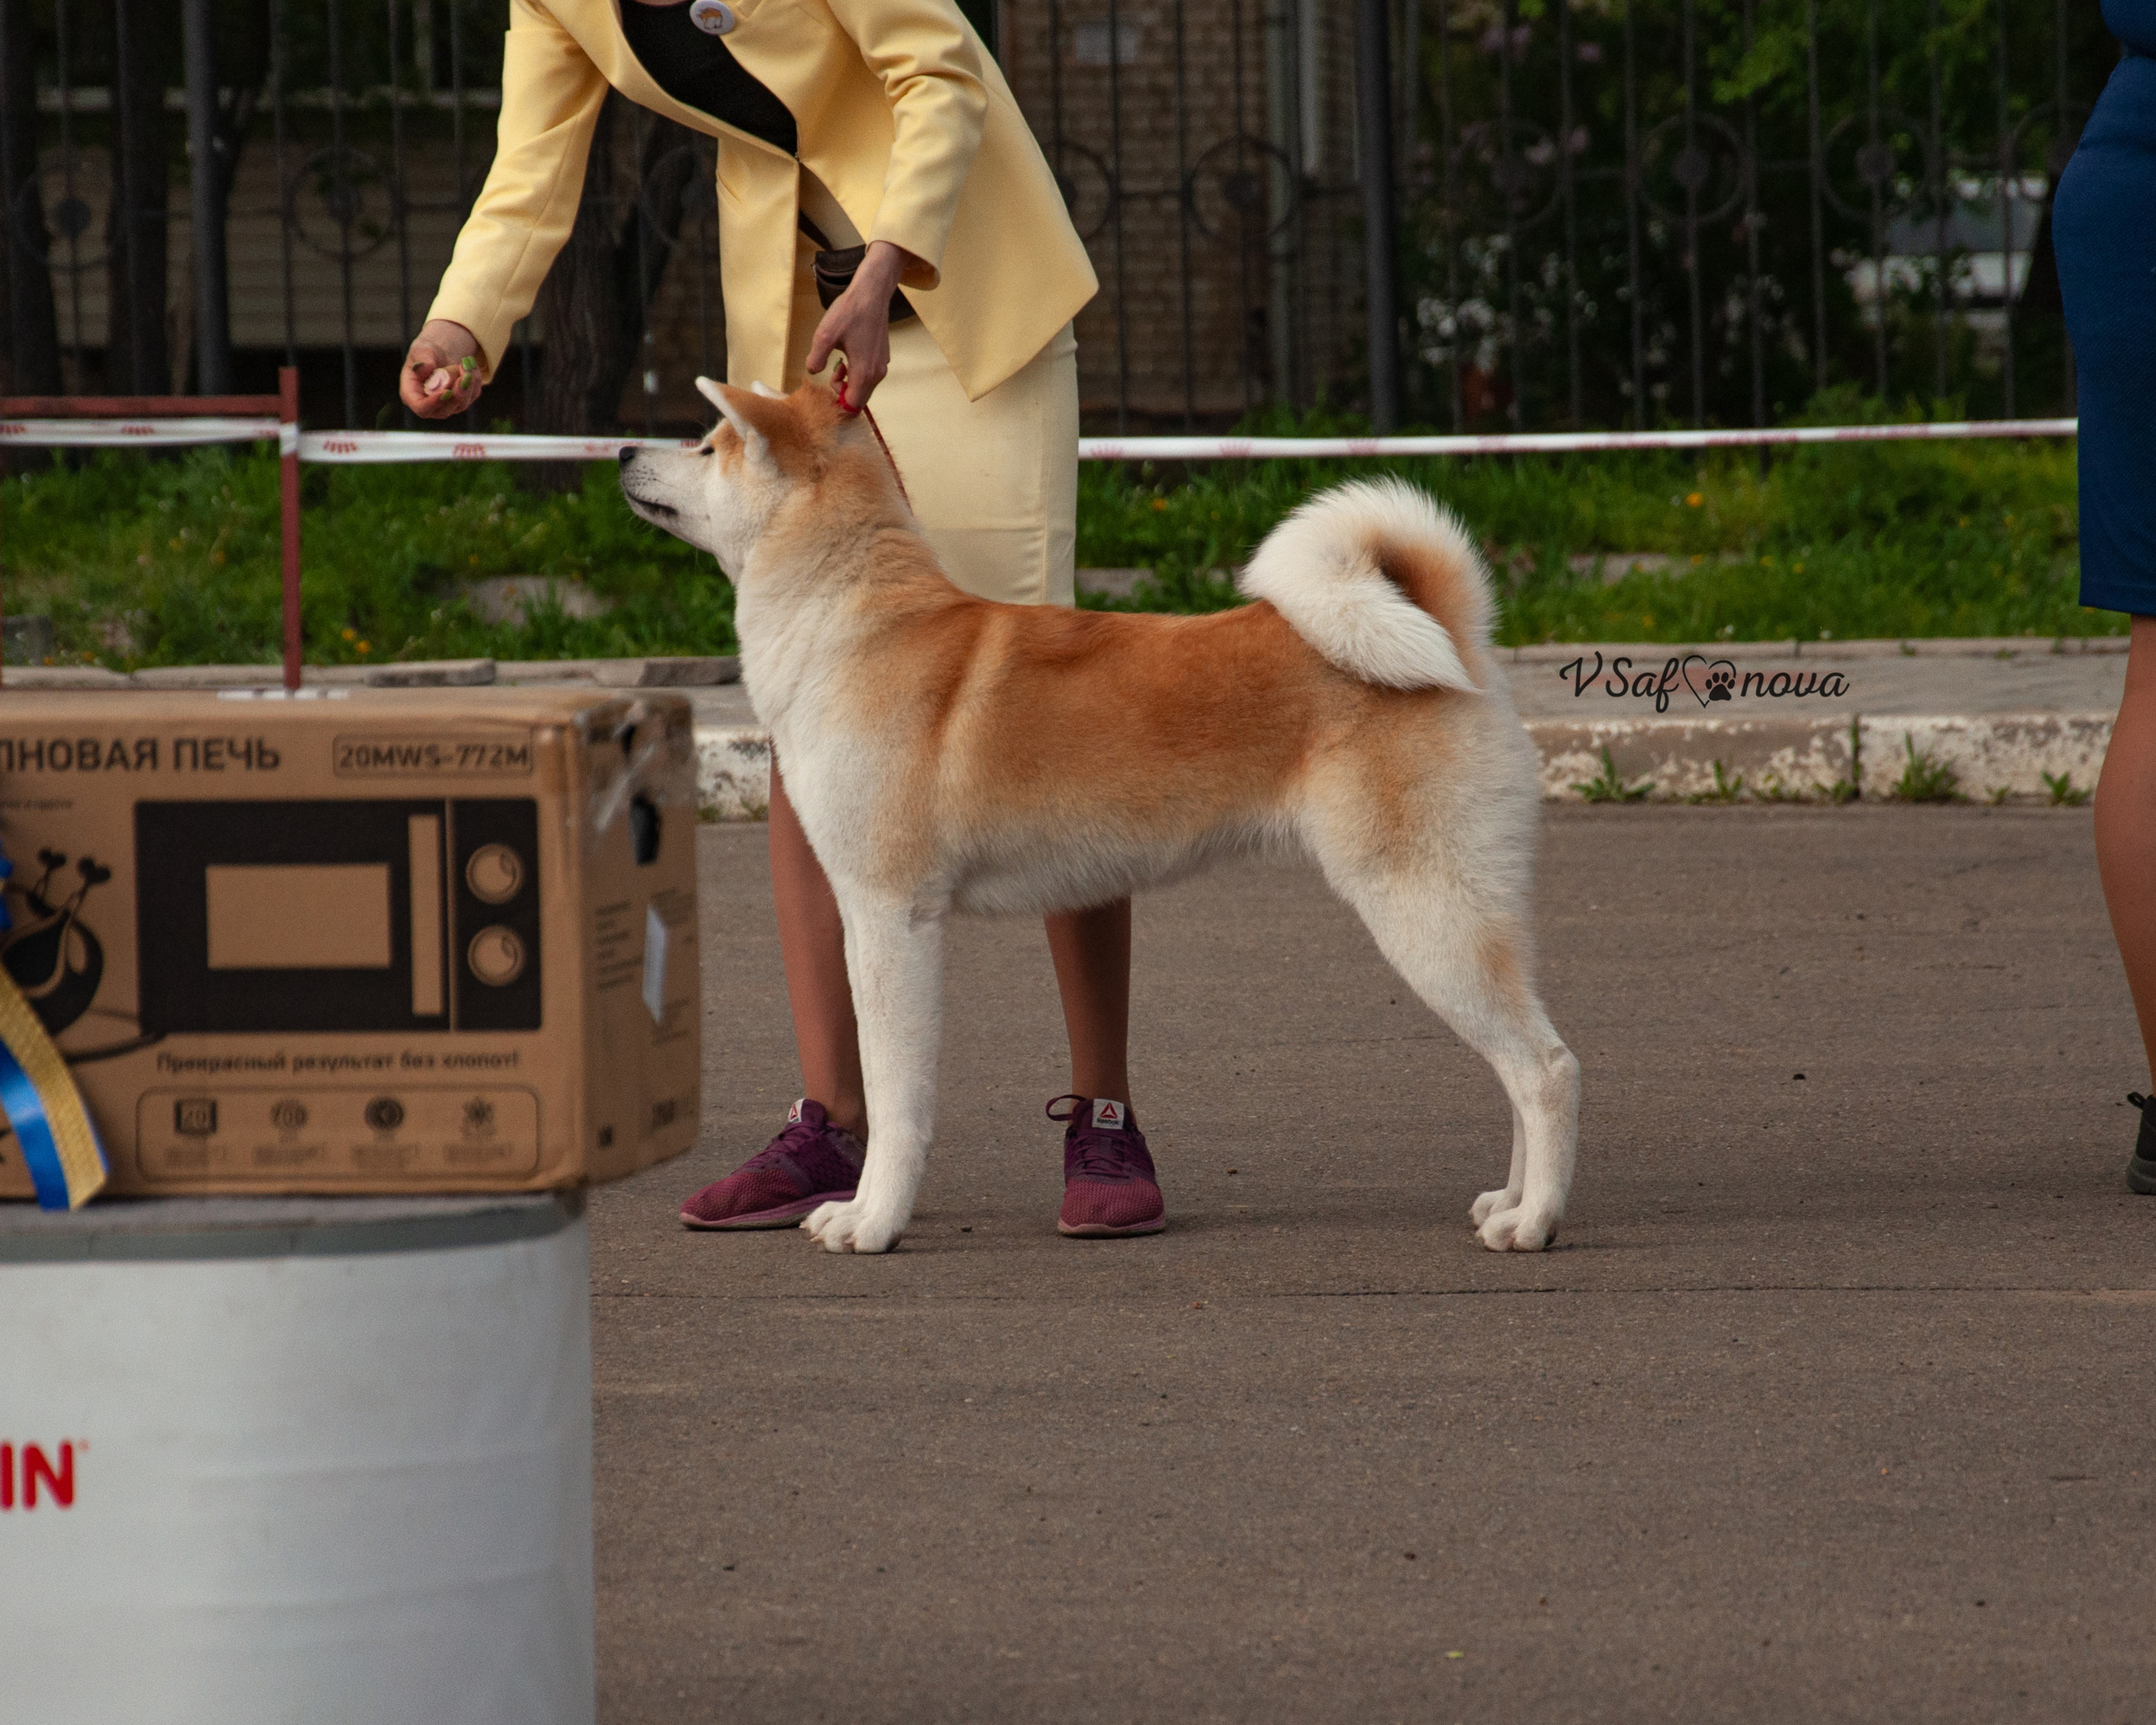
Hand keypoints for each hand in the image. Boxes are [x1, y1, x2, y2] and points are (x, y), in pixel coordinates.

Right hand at [401, 320, 484, 419]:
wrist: (440, 352)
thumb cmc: (425, 352)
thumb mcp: (420, 350)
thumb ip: (421, 359)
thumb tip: (423, 367)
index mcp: (412, 395)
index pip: (421, 408)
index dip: (433, 403)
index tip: (446, 391)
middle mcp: (430, 405)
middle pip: (445, 411)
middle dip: (457, 393)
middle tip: (464, 373)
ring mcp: (447, 406)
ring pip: (461, 404)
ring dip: (468, 384)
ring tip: (467, 363)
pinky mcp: (462, 400)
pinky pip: (472, 395)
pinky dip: (474, 379)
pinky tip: (471, 365)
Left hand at [804, 241, 913, 409]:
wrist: (872, 293)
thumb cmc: (849, 312)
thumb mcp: (824, 336)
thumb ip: (815, 359)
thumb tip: (814, 371)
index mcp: (864, 373)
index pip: (853, 406)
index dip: (838, 403)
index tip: (827, 386)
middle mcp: (877, 374)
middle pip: (859, 399)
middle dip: (843, 392)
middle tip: (832, 372)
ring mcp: (882, 365)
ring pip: (864, 388)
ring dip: (849, 382)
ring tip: (839, 362)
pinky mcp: (883, 357)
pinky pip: (869, 375)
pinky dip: (857, 373)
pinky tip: (849, 354)